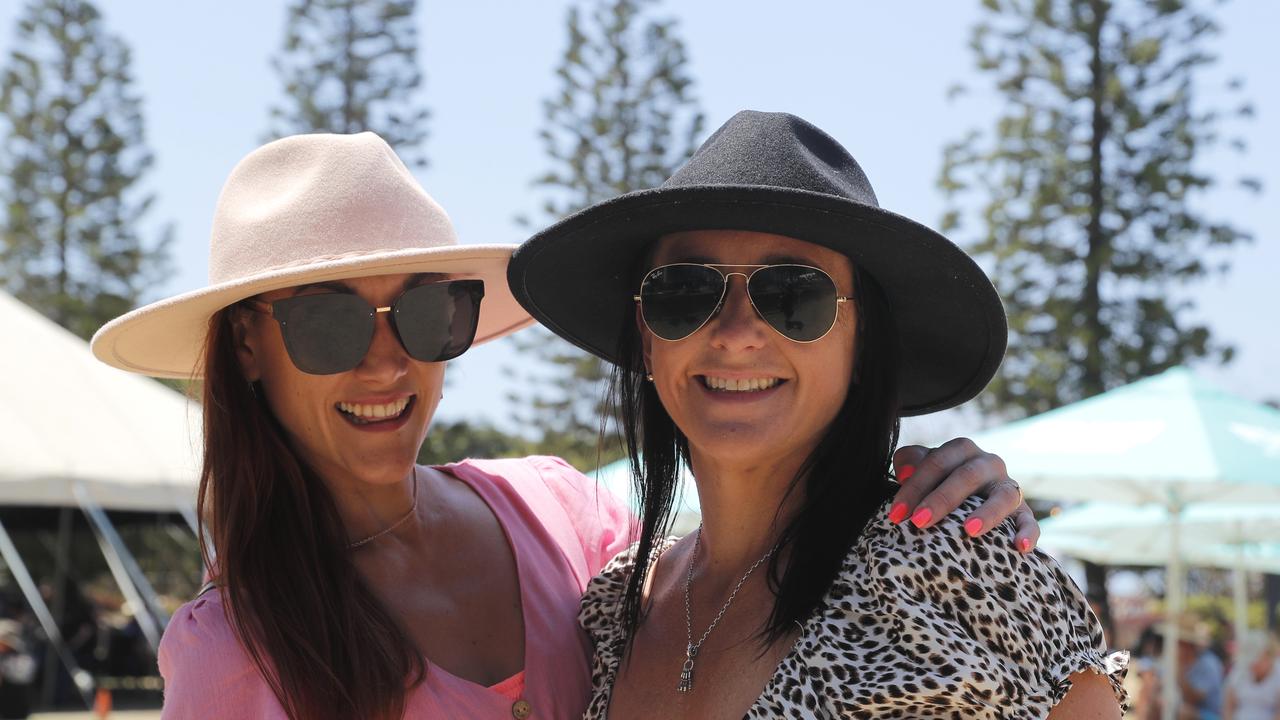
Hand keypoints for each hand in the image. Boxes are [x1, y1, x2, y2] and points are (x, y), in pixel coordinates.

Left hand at [888, 438, 1037, 552]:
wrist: (972, 494)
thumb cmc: (939, 481)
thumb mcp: (923, 466)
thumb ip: (910, 460)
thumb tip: (905, 471)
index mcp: (962, 450)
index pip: (937, 463)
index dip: (914, 487)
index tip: (895, 514)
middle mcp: (988, 464)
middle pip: (966, 476)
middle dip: (941, 499)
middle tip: (919, 522)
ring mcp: (1008, 486)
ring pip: (1003, 495)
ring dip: (987, 512)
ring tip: (970, 531)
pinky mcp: (1024, 511)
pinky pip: (1030, 521)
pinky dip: (1028, 532)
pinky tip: (1020, 547)